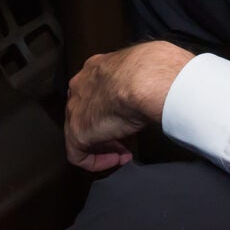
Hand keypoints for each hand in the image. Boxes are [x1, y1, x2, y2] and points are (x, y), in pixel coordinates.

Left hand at [63, 41, 194, 171]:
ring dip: (102, 146)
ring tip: (122, 153)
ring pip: (81, 132)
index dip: (112, 110)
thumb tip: (154, 91)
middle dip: (105, 129)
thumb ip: (141, 83)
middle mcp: (81, 86)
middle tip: (124, 141)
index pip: (96, 92)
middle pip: (86, 112)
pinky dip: (95, 161)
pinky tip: (115, 160)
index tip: (127, 120)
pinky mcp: (77, 131)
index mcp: (97, 68)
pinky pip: (78, 154)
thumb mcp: (146, 73)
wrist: (146, 79)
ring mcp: (75, 108)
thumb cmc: (153, 71)